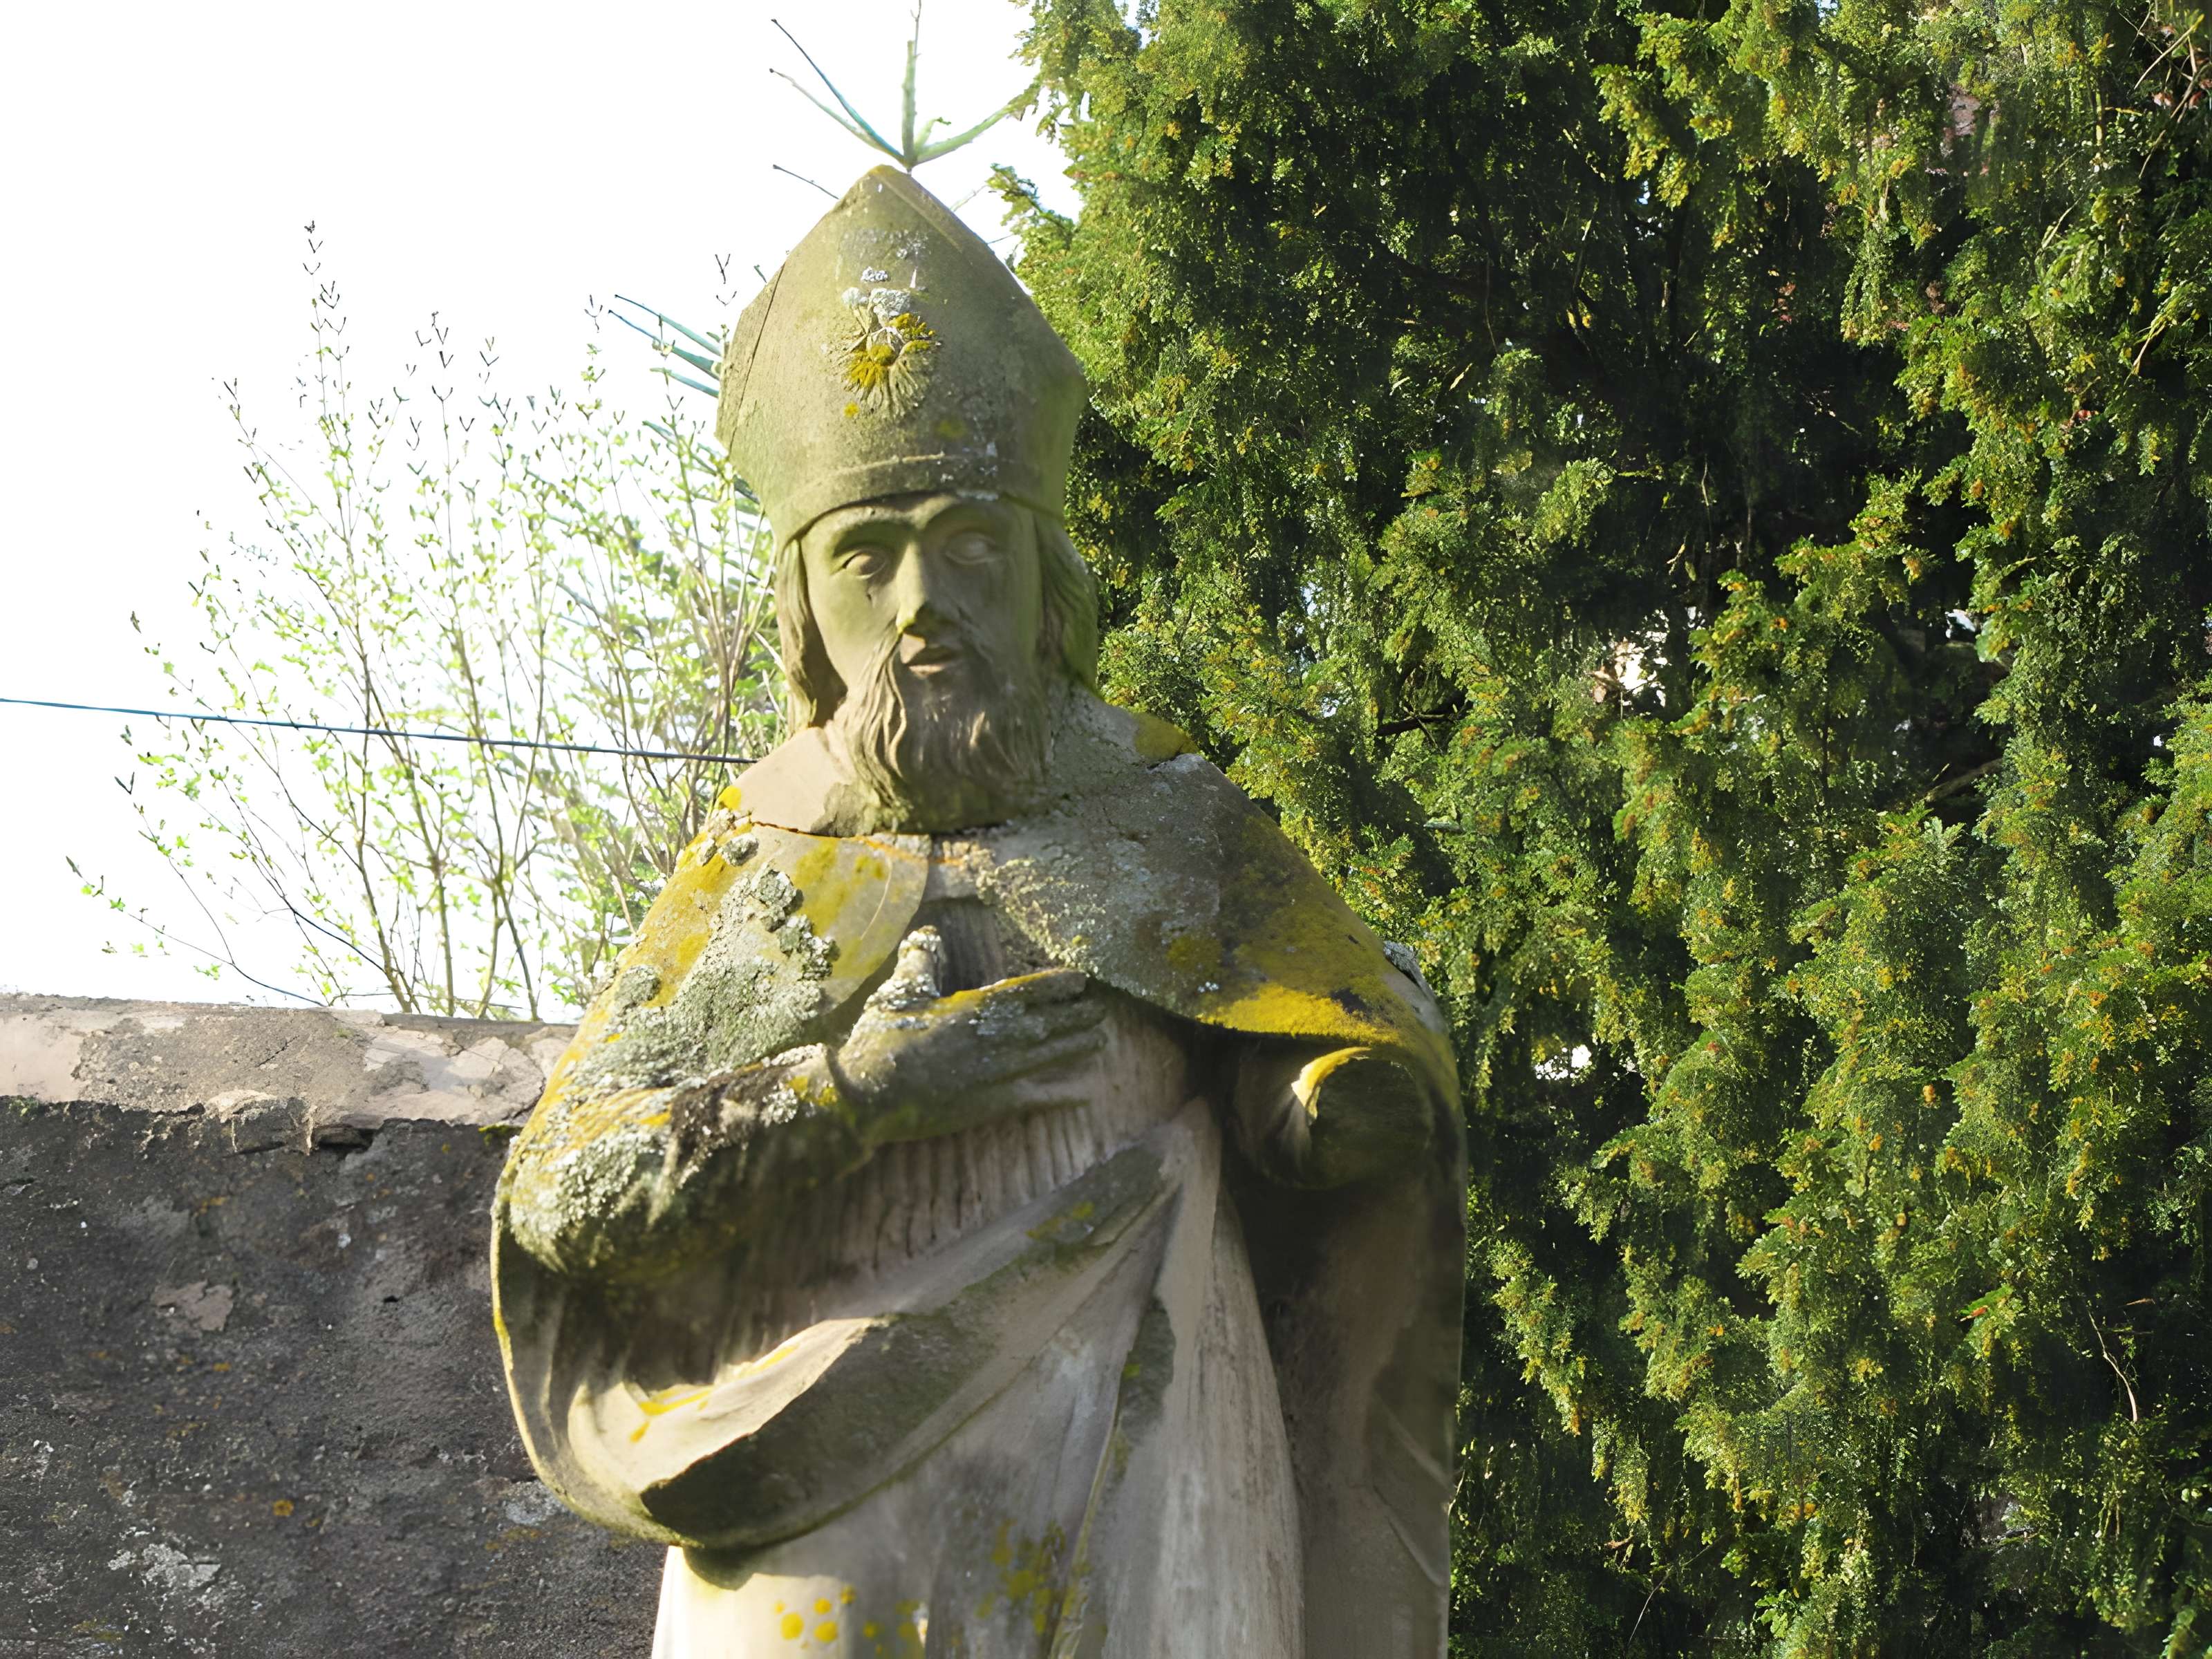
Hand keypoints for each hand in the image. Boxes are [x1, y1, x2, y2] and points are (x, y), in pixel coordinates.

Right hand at [828, 928, 1106, 1144]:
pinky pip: (1038, 1098)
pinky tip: (1085, 1094)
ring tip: (1101, 1040)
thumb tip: (926, 933)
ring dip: (1078, 1048)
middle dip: (1078, 1015)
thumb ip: (920, 962)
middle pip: (1049, 1023)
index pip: (1029, 990)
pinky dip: (1063, 1096)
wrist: (870, 1093)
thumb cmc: (882, 1039)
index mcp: (976, 1006)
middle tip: (1103, 1010)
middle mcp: (997, 1038)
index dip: (1058, 984)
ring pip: (1050, 1057)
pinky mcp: (992, 1106)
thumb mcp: (899, 992)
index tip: (1081, 979)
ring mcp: (998, 1073)